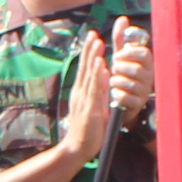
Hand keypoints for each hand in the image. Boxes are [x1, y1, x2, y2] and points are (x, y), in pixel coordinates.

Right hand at [61, 31, 115, 163]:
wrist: (76, 148)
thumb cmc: (86, 131)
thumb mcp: (92, 108)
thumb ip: (97, 93)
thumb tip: (105, 77)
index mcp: (81, 92)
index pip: (85, 68)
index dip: (88, 53)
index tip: (93, 37)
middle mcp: (81, 93)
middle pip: (85, 67)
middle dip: (89, 49)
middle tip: (93, 32)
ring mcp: (85, 100)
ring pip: (89, 75)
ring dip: (93, 57)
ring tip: (98, 42)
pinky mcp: (91, 108)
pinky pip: (95, 89)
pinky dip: (98, 75)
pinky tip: (101, 64)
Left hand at [107, 17, 154, 129]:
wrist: (121, 98)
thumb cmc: (122, 73)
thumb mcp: (121, 55)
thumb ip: (121, 38)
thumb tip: (122, 19)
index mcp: (147, 63)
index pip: (143, 53)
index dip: (128, 53)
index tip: (117, 55)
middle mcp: (149, 76)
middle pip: (136, 69)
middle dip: (120, 68)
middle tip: (113, 68)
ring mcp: (145, 91)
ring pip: (130, 83)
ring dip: (116, 81)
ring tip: (112, 81)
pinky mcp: (138, 104)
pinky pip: (126, 97)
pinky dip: (116, 94)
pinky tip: (114, 93)